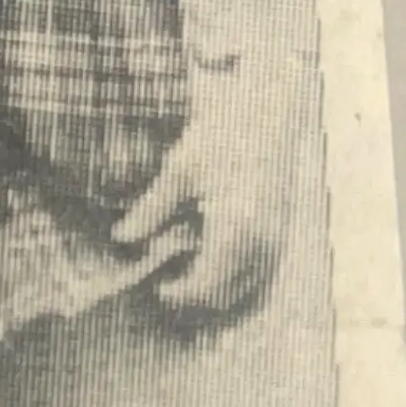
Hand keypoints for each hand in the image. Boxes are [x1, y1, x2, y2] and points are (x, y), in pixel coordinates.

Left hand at [111, 53, 298, 327]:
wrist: (269, 111)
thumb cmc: (223, 134)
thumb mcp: (180, 170)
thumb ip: (151, 209)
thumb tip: (122, 237)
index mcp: (236, 230)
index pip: (206, 285)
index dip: (180, 293)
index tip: (157, 286)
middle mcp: (264, 242)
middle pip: (228, 293)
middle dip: (196, 296)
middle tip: (167, 283)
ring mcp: (279, 238)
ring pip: (248, 287)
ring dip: (217, 289)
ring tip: (187, 272)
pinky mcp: (284, 230)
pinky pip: (262, 271)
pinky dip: (237, 276)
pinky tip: (213, 259)